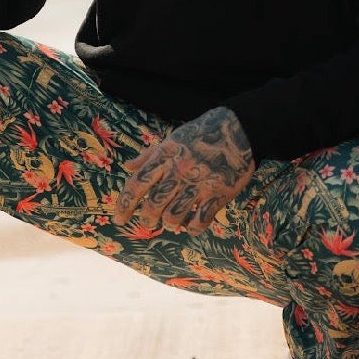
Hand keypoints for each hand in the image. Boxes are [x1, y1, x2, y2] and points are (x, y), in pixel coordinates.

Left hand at [112, 106, 254, 234]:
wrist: (239, 130)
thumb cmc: (202, 134)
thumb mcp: (173, 139)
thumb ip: (149, 155)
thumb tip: (128, 167)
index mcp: (165, 156)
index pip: (137, 184)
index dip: (124, 204)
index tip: (118, 219)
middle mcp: (179, 171)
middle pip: (154, 204)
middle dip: (147, 219)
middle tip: (147, 222)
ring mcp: (199, 184)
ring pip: (174, 216)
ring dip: (169, 224)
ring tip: (171, 223)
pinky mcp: (218, 194)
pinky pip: (200, 221)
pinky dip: (192, 228)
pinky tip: (191, 225)